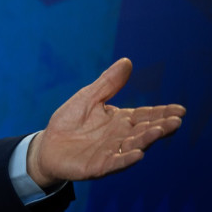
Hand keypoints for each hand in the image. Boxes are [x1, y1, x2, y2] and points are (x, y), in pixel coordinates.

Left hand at [26, 58, 184, 187]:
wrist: (48, 145)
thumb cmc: (70, 121)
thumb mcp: (88, 97)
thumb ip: (108, 83)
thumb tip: (127, 61)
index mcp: (120, 120)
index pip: (145, 115)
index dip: (162, 113)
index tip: (179, 110)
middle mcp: (120, 137)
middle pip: (144, 131)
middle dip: (160, 126)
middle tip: (175, 120)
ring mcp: (111, 152)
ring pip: (133, 145)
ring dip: (147, 139)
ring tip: (159, 131)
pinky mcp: (97, 166)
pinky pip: (114, 163)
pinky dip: (126, 159)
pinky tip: (138, 154)